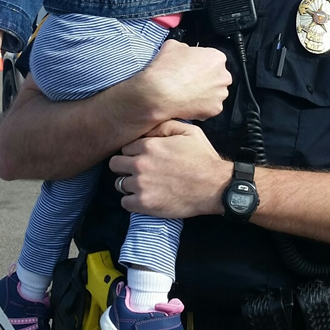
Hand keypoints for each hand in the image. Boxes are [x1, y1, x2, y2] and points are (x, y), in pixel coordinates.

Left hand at [109, 120, 229, 218]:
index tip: (142, 156)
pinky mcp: (144, 204)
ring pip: (119, 183)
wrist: (214, 186)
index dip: (134, 151)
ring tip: (143, 184)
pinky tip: (144, 196)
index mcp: (149, 146)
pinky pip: (124, 202)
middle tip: (139, 169)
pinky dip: (132, 200)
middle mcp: (140, 165)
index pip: (125, 147)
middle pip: (115, 164)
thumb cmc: (202, 157)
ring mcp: (140, 186)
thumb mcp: (189, 132)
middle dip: (125, 165)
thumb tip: (148, 127)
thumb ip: (165, 125)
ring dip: (129, 183)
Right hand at [114, 39, 230, 123]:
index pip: (212, 60)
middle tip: (190, 82)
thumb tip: (184, 51)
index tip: (193, 68)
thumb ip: (184, 47)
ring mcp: (220, 94)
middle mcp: (223, 76)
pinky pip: (210, 107)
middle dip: (206, 79)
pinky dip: (201, 107)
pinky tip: (188, 103)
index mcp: (216, 58)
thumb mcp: (172, 45)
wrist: (158, 93)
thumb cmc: (166, 71)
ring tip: (188, 93)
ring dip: (204, 93)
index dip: (201, 64)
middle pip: (216, 77)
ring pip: (215, 93)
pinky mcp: (215, 109)